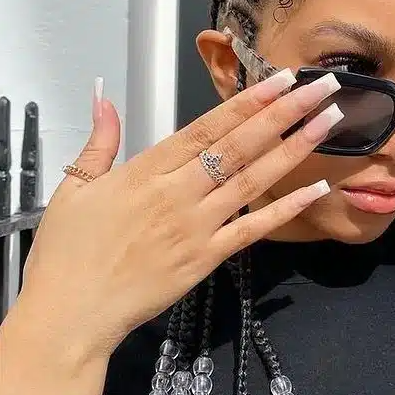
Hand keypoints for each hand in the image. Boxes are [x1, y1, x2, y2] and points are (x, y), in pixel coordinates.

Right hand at [18, 70, 342, 360]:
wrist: (72, 315)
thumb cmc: (67, 253)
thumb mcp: (73, 190)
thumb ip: (98, 143)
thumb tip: (103, 97)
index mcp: (146, 171)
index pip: (207, 127)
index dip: (248, 102)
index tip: (281, 80)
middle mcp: (179, 194)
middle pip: (240, 146)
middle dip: (284, 114)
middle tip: (323, 89)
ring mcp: (198, 227)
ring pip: (254, 181)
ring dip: (293, 150)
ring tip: (327, 124)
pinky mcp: (208, 258)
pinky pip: (254, 230)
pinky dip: (287, 209)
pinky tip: (317, 189)